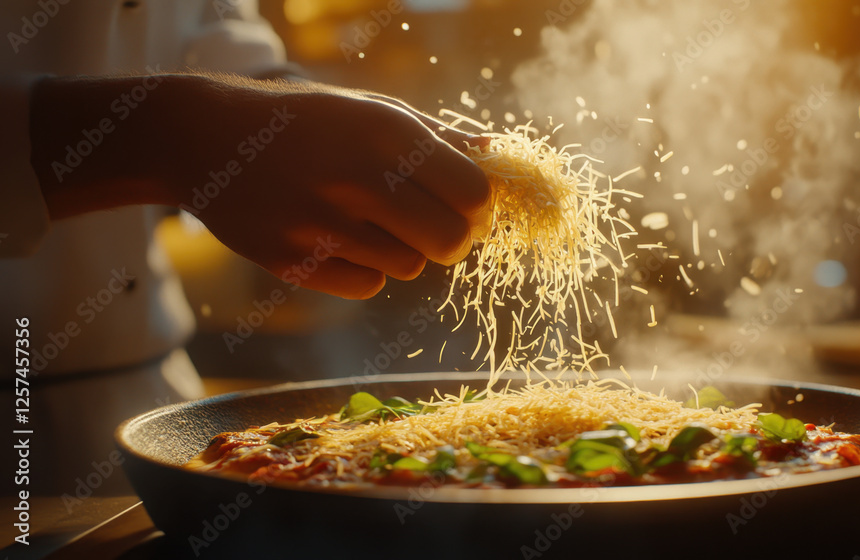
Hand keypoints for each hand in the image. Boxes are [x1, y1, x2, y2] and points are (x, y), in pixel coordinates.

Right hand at [32, 74, 491, 298]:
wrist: (207, 140)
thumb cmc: (305, 122)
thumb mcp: (369, 110)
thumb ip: (434, 136)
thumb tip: (494, 154)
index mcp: (385, 134)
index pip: (474, 194)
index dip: (479, 207)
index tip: (466, 205)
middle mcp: (357, 179)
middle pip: (451, 242)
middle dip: (453, 239)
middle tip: (436, 227)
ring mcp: (322, 225)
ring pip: (410, 267)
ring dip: (404, 250)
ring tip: (369, 221)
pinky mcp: (293, 262)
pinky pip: (367, 284)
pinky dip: (364, 269)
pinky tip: (337, 239)